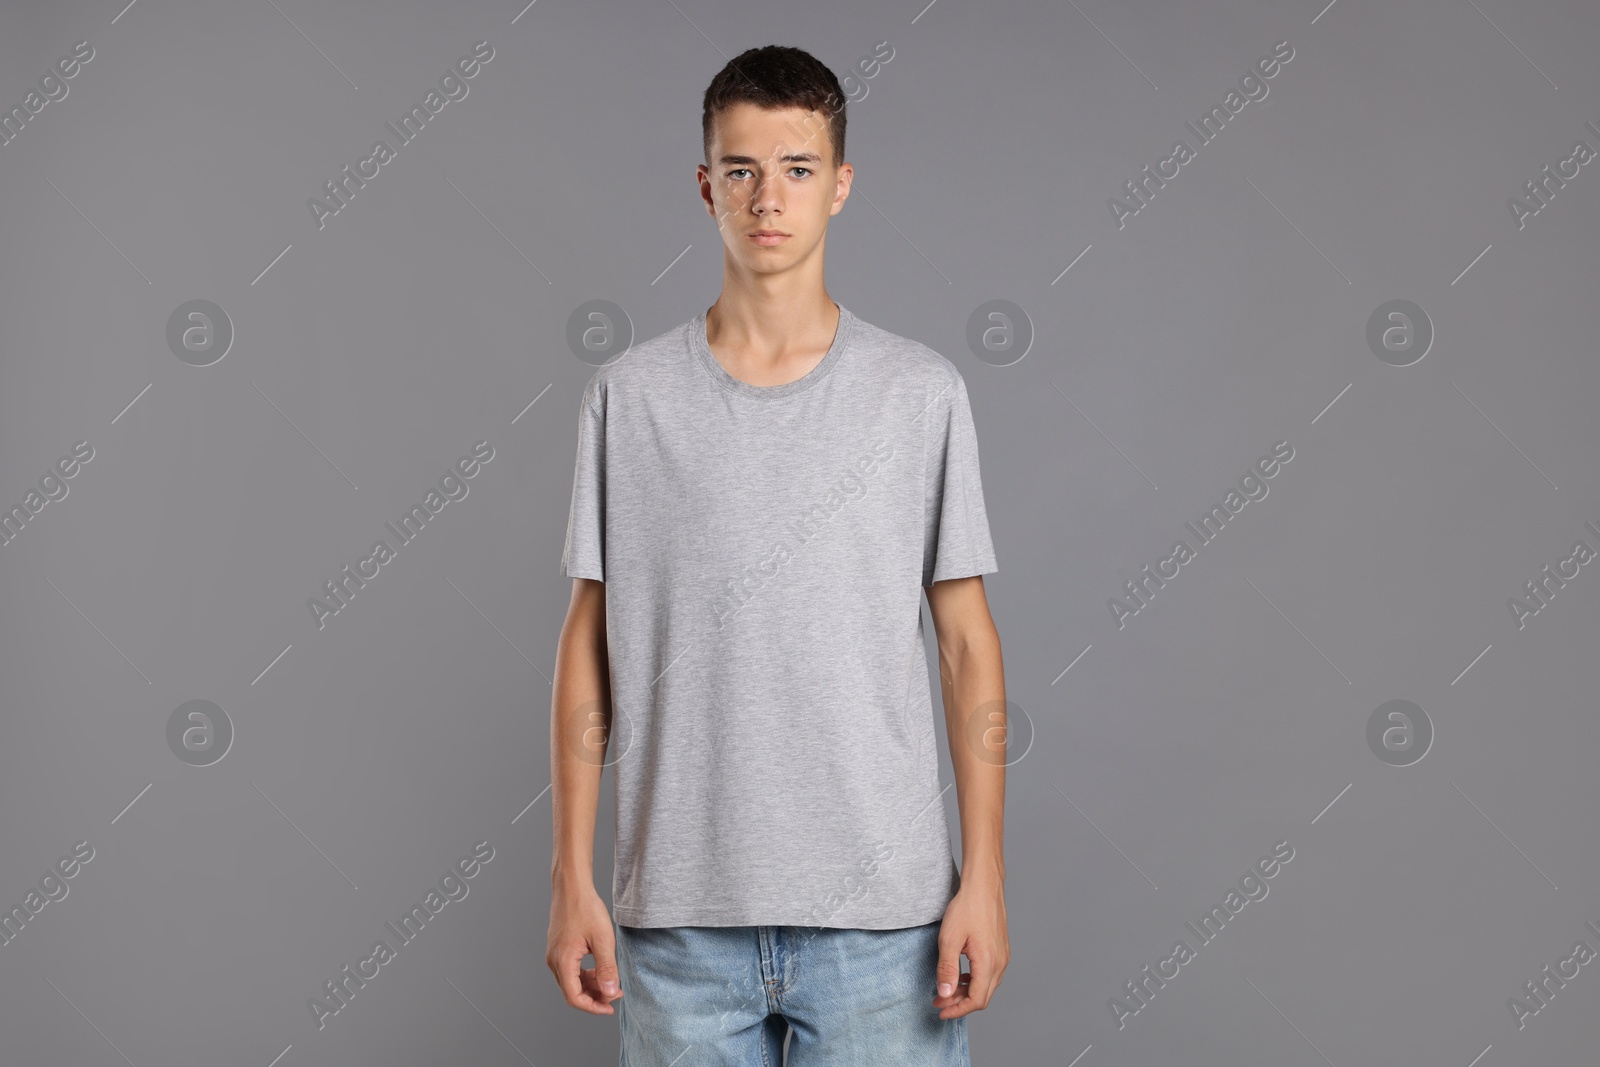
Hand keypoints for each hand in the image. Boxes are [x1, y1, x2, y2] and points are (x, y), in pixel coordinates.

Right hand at [546, 883, 624, 1013]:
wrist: (572, 887)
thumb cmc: (586, 908)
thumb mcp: (603, 939)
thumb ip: (607, 968)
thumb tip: (610, 992)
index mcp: (563, 961)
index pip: (574, 997)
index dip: (593, 1006)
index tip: (610, 1006)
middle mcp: (554, 961)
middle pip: (572, 991)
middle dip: (594, 997)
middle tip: (616, 993)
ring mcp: (554, 954)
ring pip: (571, 981)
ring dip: (590, 986)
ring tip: (611, 982)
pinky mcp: (558, 949)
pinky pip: (570, 970)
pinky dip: (584, 975)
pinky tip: (599, 970)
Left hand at [933, 878, 1008, 1019]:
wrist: (984, 886)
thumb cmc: (967, 908)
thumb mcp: (949, 940)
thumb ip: (947, 970)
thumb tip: (945, 994)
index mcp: (988, 963)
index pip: (976, 1000)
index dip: (957, 1010)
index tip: (940, 1010)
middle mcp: (1000, 963)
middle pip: (983, 997)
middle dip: (960, 1003)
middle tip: (939, 1000)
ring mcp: (1003, 956)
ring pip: (987, 986)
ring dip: (967, 992)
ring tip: (947, 989)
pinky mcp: (1002, 949)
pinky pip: (991, 975)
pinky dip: (975, 981)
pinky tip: (962, 975)